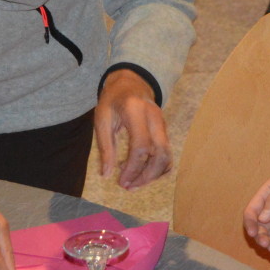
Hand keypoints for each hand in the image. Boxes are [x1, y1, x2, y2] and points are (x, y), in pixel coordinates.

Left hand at [95, 68, 170, 189]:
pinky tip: (143, 173)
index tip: (122, 181)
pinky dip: (158, 168)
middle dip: (146, 176)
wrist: (131, 82)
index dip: (133, 168)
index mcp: (135, 112)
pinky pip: (167, 153)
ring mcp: (163, 124)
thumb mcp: (102, 119)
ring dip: (153, 175)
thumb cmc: (113, 100)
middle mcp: (154, 118)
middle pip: (160, 154)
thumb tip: (107, 175)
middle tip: (129, 187)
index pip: (141, 146)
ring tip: (135, 183)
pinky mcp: (165, 131)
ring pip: (167, 156)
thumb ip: (105, 147)